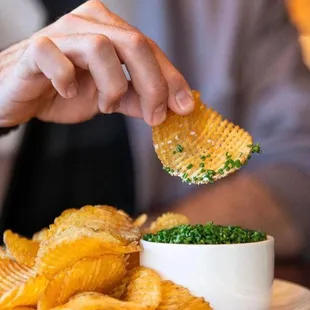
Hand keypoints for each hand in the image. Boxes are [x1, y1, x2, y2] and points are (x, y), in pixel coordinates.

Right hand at [0, 0, 193, 126]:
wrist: (22, 94)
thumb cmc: (65, 91)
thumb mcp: (110, 98)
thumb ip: (138, 99)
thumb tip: (173, 108)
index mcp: (110, 30)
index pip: (151, 49)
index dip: (171, 79)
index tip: (184, 107)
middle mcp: (89, 23)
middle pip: (135, 44)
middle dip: (152, 85)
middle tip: (153, 117)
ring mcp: (61, 33)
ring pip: (101, 48)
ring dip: (111, 86)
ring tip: (104, 106)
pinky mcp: (36, 49)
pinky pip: (56, 57)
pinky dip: (67, 80)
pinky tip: (67, 92)